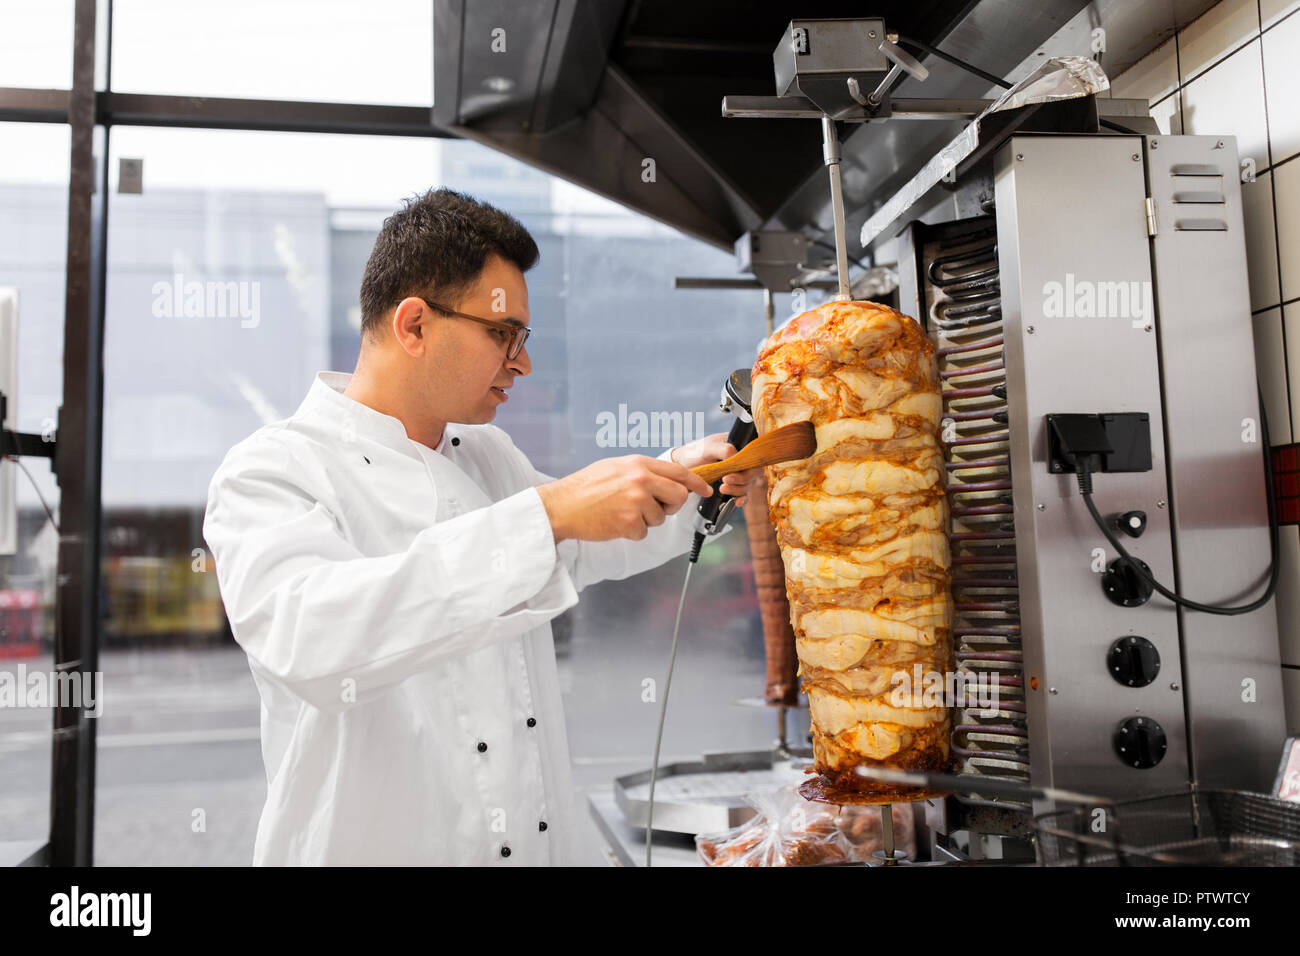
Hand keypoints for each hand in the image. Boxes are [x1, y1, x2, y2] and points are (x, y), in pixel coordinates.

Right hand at [536, 455, 713, 542]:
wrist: (561, 505)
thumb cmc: (585, 487)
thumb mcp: (616, 467)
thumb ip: (642, 472)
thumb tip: (666, 480)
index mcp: (638, 464)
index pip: (678, 472)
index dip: (696, 483)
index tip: (706, 490)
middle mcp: (640, 480)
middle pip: (679, 496)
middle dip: (671, 505)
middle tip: (655, 507)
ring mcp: (636, 502)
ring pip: (660, 518)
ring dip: (645, 520)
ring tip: (621, 512)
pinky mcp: (629, 523)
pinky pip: (644, 532)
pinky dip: (632, 532)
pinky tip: (614, 522)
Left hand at [670, 432, 762, 506]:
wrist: (683, 466)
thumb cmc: (695, 453)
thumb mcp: (708, 448)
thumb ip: (724, 449)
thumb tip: (737, 457)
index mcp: (739, 445)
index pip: (754, 456)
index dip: (748, 466)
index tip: (732, 472)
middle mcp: (742, 459)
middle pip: (754, 472)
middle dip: (741, 479)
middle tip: (725, 480)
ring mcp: (739, 473)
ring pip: (749, 484)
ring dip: (738, 489)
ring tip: (722, 489)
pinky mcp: (734, 485)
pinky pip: (744, 493)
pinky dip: (742, 498)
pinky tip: (736, 502)